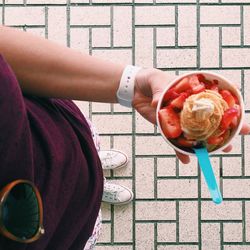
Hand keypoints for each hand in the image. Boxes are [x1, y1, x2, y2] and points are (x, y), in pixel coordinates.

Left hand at [133, 68, 249, 163]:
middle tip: (238, 137)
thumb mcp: (155, 79)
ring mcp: (180, 119)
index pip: (215, 99)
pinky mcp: (168, 127)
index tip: (244, 117)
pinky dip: (179, 150)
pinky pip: (175, 140)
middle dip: (225, 129)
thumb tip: (156, 102)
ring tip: (219, 152)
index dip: (231, 107)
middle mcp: (189, 107)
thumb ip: (158, 90)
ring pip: (197, 133)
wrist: (136, 90)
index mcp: (192, 92)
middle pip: (210, 119)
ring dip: (207, 143)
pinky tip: (186, 159)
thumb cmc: (149, 79)